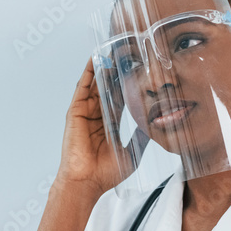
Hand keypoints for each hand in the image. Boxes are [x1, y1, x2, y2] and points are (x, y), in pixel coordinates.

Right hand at [55, 57, 148, 197]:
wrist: (87, 182)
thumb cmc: (106, 173)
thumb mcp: (133, 152)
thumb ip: (141, 137)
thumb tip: (155, 126)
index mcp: (110, 125)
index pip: (121, 98)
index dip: (130, 84)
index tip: (140, 70)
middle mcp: (98, 116)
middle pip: (109, 87)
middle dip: (117, 70)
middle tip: (128, 51)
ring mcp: (86, 113)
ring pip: (96, 84)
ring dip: (104, 66)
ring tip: (114, 48)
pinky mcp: (76, 111)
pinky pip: (82, 87)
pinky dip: (88, 72)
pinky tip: (95, 58)